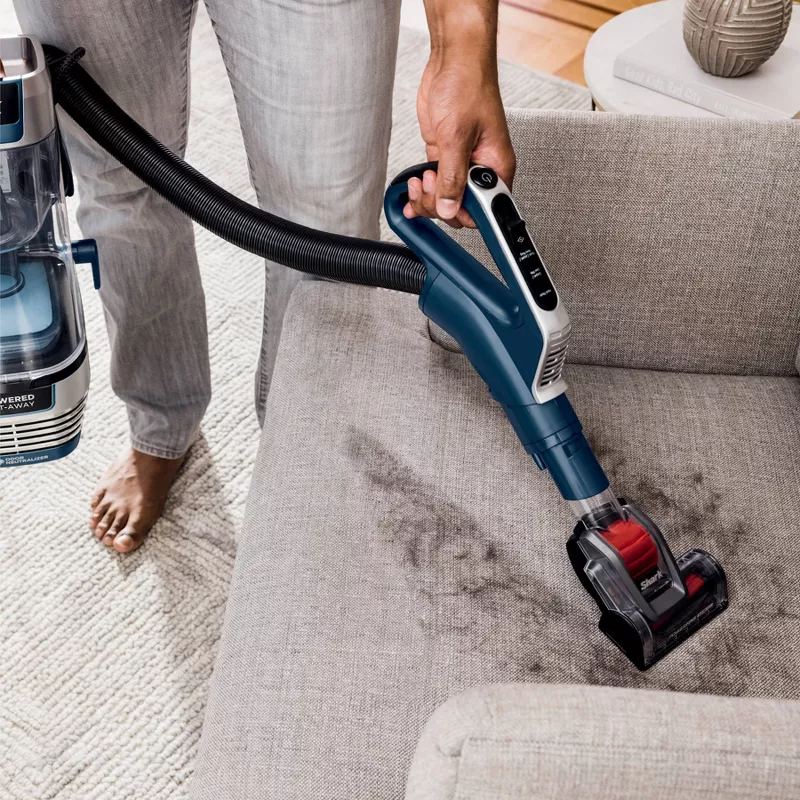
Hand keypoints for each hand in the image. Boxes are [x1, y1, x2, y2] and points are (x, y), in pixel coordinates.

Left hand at [405, 49, 515, 228]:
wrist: (454, 61)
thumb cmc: (468, 86)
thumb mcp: (456, 136)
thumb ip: (452, 177)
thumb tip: (448, 206)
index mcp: (496, 167)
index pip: (485, 209)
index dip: (464, 213)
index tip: (447, 206)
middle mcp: (481, 168)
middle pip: (461, 207)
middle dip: (440, 204)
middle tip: (430, 184)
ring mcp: (462, 163)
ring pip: (445, 198)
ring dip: (427, 198)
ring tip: (418, 182)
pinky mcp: (445, 156)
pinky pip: (435, 183)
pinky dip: (422, 190)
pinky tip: (411, 190)